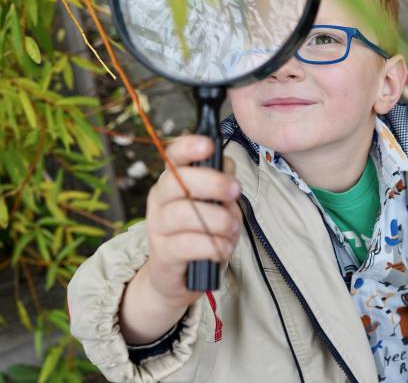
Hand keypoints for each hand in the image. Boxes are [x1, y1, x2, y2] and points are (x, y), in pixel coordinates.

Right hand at [144, 134, 241, 309]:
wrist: (180, 277)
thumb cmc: (202, 233)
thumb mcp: (216, 204)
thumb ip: (222, 184)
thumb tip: (228, 167)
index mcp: (172, 181)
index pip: (173, 156)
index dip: (188, 147)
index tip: (208, 144)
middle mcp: (159, 200)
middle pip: (177, 181)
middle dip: (212, 183)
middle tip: (235, 191)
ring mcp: (157, 228)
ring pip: (184, 214)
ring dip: (218, 219)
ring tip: (232, 228)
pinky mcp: (163, 255)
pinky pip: (188, 244)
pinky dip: (213, 245)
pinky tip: (224, 247)